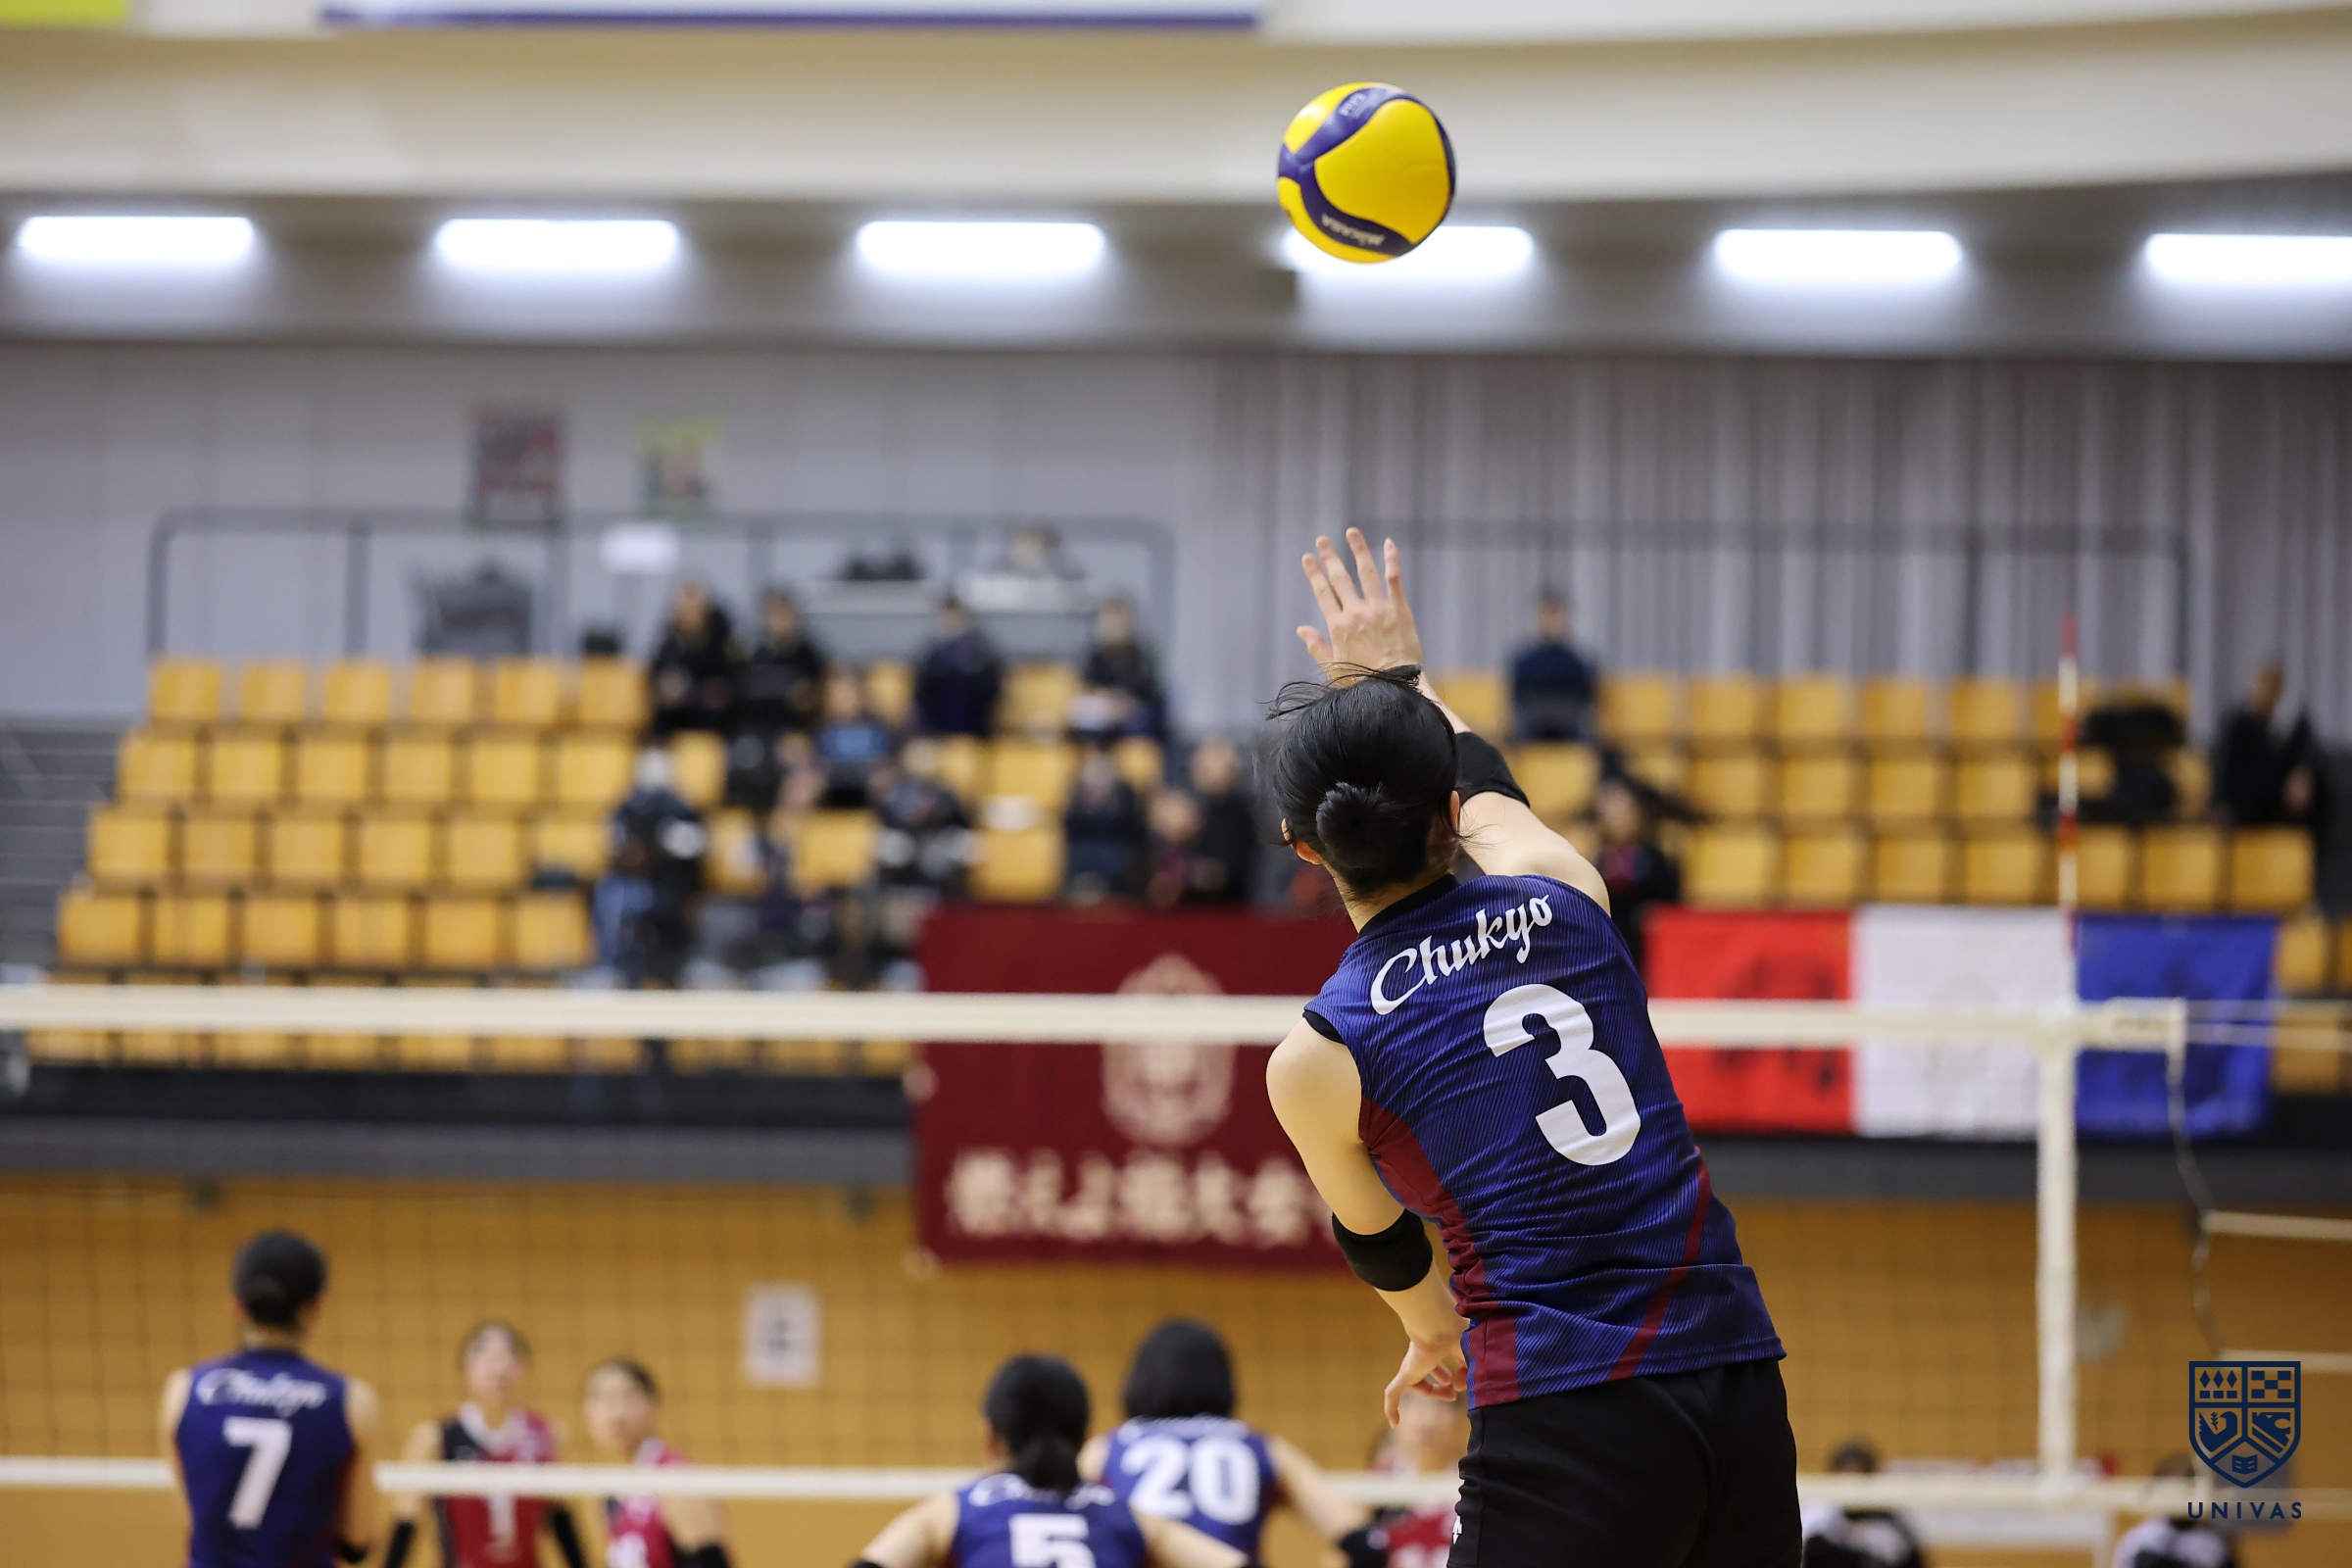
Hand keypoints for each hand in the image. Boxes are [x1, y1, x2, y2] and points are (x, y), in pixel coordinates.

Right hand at [1297, 528, 1423, 679]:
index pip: (1323, 592)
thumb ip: (1317, 646)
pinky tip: (1388, 543)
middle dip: (1329, 557)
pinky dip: (1391, 560)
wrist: (1396, 685)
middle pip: (1340, 578)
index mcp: (1338, 626)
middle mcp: (1356, 612)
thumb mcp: (1333, 668)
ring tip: (1351, 532)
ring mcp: (1378, 608)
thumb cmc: (1363, 680)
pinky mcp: (1399, 609)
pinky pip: (1394, 579)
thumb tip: (1301, 629)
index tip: (1307, 558)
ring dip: (1357, 550)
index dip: (1314, 573)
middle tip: (1322, 540)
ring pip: (1366, 572)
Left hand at [1382, 1331, 1467, 1426]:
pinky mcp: (1406, 1372)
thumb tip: (1459, 1387)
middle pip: (1430, 1365)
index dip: (1462, 1368)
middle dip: (1440, 1377)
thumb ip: (1471, 1371)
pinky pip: (1394, 1392)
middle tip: (1453, 1392)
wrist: (1436, 1323)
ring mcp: (1414, 1361)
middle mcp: (1428, 1349)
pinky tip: (1394, 1422)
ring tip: (1439, 1399)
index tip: (1469, 1381)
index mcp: (1445, 1339)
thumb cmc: (1459, 1334)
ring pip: (1414, 1377)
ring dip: (1426, 1390)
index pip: (1453, 1354)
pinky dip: (1392, 1407)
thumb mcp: (1473, 1355)